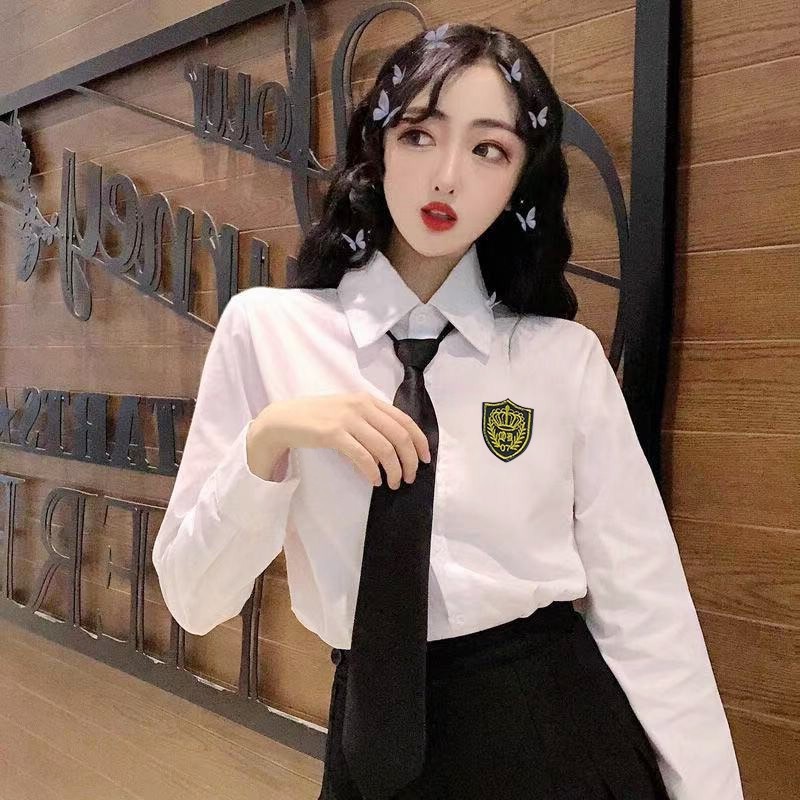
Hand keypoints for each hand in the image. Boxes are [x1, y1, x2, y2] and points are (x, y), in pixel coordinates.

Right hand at [249, 392, 430, 488]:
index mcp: (368, 400)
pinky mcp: (332, 434)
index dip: (419, 442)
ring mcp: (347, 419)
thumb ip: (370, 422)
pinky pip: (362, 457)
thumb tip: (395, 447)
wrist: (284, 419)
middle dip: (410, 461)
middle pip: (399, 436)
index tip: (425, 460)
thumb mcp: (348, 412)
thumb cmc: (317, 418)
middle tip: (410, 478)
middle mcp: (361, 406)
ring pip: (384, 448)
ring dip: (394, 470)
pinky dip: (373, 472)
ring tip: (393, 483)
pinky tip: (375, 481)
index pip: (405, 420)